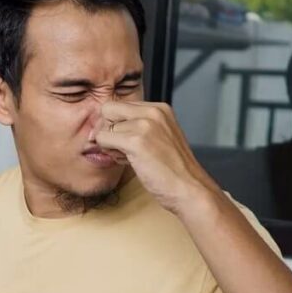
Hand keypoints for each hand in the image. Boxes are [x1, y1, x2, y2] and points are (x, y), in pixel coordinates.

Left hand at [94, 100, 219, 214]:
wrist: (189, 188)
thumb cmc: (173, 169)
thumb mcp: (159, 136)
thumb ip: (138, 126)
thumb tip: (106, 126)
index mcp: (159, 108)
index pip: (119, 105)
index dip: (114, 123)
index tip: (122, 138)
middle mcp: (153, 111)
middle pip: (108, 110)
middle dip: (108, 130)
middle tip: (121, 148)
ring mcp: (145, 125)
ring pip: (104, 128)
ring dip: (110, 145)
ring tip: (130, 157)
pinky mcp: (136, 141)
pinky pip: (102, 139)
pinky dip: (109, 152)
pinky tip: (127, 161)